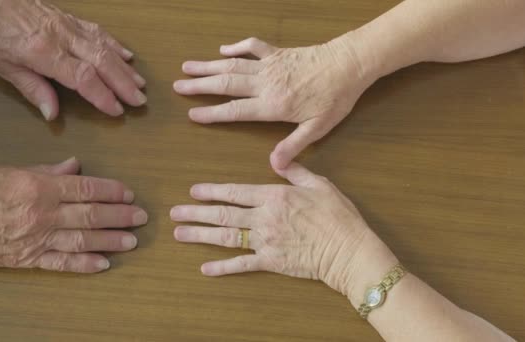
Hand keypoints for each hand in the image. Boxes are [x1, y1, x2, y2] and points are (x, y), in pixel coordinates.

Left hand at [0, 0, 146, 119]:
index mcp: (43, 52)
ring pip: (104, 46)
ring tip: (140, 83)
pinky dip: (115, 44)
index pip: (83, 77)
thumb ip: (32, 89)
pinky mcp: (68, 17)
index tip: (117, 110)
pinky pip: (97, 31)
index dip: (103, 95)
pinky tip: (126, 55)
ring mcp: (67, 25)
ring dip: (124, 67)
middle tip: (140, 100)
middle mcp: (61, 37)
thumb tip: (52, 114)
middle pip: (101, 62)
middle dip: (123, 83)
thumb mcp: (2, 66)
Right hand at [0, 158, 147, 272]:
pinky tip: (104, 264)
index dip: (111, 191)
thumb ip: (47, 170)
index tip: (129, 193)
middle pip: (90, 215)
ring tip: (131, 241)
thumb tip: (75, 165)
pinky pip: (61, 263)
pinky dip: (83, 265)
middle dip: (119, 216)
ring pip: (81, 240)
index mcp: (39, 187)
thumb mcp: (11, 171)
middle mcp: (42, 214)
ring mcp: (36, 239)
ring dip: (110, 241)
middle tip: (141, 217)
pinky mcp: (28, 259)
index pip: (85, 188)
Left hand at [170, 163, 394, 295]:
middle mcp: (263, 218)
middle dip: (196, 213)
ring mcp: (264, 241)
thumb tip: (277, 158)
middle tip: (175, 213)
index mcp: (274, 196)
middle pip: (223, 214)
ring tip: (180, 234)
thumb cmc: (338, 216)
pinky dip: (222, 267)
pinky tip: (205, 268)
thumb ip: (295, 171)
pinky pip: (241, 265)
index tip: (193, 191)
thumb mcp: (320, 184)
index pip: (235, 192)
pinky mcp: (270, 262)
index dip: (211, 191)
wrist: (349, 250)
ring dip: (200, 235)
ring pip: (225, 237)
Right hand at [174, 36, 375, 168]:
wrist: (350, 64)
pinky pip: (252, 46)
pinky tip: (223, 49)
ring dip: (209, 65)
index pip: (235, 110)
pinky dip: (236, 47)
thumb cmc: (336, 98)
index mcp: (273, 105)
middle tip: (178, 86)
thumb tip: (274, 166)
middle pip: (226, 84)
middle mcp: (266, 83)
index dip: (212, 113)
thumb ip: (293, 145)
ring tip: (187, 66)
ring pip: (233, 64)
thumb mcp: (318, 127)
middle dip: (200, 85)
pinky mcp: (278, 52)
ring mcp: (270, 65)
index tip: (191, 113)